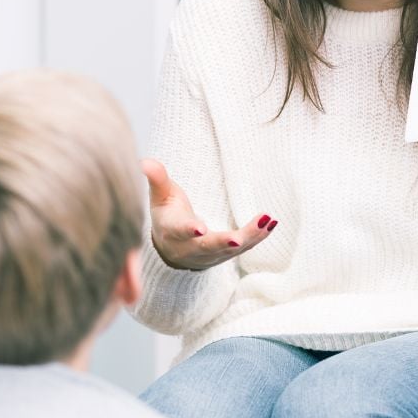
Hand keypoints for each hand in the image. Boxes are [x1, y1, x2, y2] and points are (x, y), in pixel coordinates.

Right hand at [141, 158, 277, 269]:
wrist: (172, 250)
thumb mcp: (160, 197)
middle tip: (238, 238)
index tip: (199, 229)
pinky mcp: (225, 256)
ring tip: (266, 221)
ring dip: (250, 236)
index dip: (189, 230)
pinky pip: (244, 248)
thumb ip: (157, 179)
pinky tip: (271, 223)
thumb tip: (145, 161)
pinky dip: (259, 237)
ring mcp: (209, 255)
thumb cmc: (167, 215)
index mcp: (172, 230)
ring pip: (230, 249)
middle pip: (208, 247)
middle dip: (223, 242)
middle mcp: (190, 247)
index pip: (179, 231)